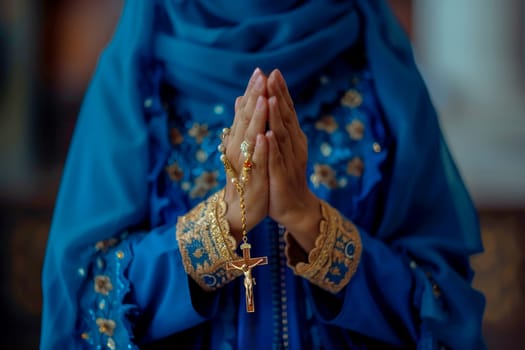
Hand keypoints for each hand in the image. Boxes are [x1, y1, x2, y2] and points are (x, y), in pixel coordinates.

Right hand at [223, 68, 269, 241]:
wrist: (238, 209)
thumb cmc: (243, 176)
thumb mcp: (241, 147)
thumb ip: (241, 123)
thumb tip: (239, 98)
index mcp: (238, 138)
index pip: (244, 110)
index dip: (252, 91)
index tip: (260, 71)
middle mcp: (238, 146)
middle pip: (246, 118)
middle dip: (254, 96)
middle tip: (261, 75)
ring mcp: (244, 162)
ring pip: (250, 136)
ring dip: (256, 117)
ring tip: (263, 97)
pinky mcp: (251, 178)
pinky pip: (255, 161)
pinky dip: (259, 148)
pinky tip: (264, 135)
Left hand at [265, 69, 320, 251]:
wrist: (293, 206)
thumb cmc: (282, 175)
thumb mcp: (279, 148)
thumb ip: (274, 126)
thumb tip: (266, 102)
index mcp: (291, 137)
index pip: (286, 110)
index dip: (280, 91)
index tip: (272, 71)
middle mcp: (293, 145)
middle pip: (286, 118)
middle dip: (279, 96)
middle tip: (272, 76)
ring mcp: (288, 160)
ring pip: (282, 135)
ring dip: (277, 117)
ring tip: (272, 98)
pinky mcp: (281, 177)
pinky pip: (276, 160)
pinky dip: (272, 148)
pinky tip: (267, 135)